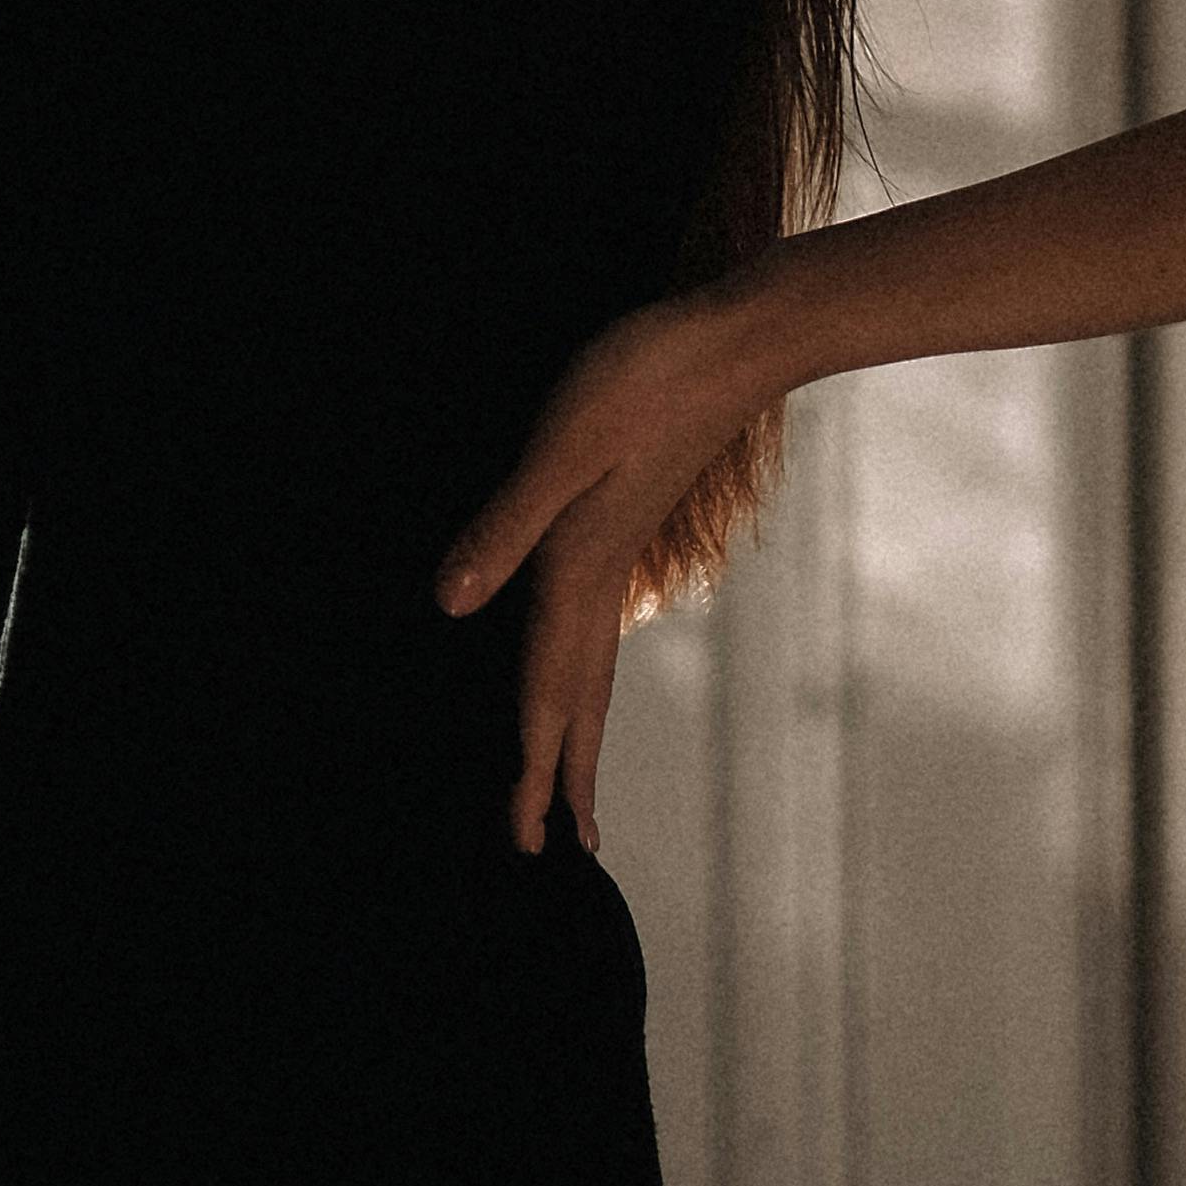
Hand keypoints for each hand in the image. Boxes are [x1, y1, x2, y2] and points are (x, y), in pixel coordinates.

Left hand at [432, 292, 761, 858]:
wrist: (737, 337)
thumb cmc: (646, 378)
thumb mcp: (561, 446)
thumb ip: (505, 523)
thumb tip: (448, 605)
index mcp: (576, 569)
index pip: (546, 692)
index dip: (531, 770)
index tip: (529, 847)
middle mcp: (599, 573)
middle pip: (577, 697)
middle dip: (562, 774)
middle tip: (561, 849)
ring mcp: (619, 548)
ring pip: (593, 664)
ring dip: (577, 728)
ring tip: (572, 781)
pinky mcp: (626, 517)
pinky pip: (598, 621)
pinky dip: (585, 666)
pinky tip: (580, 656)